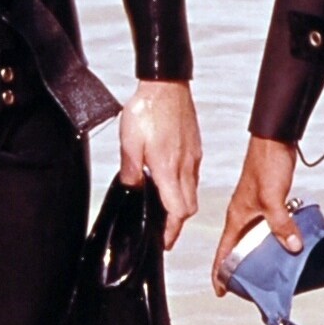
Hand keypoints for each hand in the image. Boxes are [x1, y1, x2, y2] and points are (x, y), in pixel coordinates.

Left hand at [117, 79, 201, 248]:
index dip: (171, 231)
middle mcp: (185, 165)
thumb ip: (130, 171)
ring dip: (181, 205)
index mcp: (168, 168)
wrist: (166, 83)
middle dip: (177, 223)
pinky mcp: (195, 146)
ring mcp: (193, 156)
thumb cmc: (147, 109)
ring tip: (165, 208)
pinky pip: (193, 175)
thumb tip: (132, 188)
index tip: (163, 241)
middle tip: (164, 231)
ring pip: (192, 192)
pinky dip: (184, 186)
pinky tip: (170, 179)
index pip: (178, 211)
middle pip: (189, 207)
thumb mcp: (128, 143)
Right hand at [210, 136, 300, 294]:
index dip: (219, 271)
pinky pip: (267, 227)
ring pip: (253, 237)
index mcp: (236, 216)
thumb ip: (281, 224)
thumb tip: (292, 246)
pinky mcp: (268, 201)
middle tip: (246, 286)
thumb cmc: (266, 163)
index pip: (222, 250)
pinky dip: (273, 237)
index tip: (220, 290)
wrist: (276, 139)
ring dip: (258, 252)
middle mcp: (243, 214)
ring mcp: (255, 207)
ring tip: (268, 269)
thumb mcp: (273, 198)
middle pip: (236, 247)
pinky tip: (286, 242)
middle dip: (238, 267)